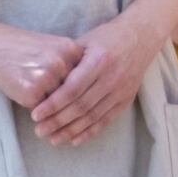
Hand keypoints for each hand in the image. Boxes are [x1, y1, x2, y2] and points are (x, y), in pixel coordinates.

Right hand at [0, 23, 84, 110]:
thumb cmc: (24, 49)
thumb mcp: (54, 47)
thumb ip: (72, 63)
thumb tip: (88, 91)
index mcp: (72, 49)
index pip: (86, 77)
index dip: (79, 86)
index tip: (74, 88)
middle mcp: (63, 62)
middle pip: (74, 92)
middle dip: (64, 99)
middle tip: (47, 90)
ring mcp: (48, 77)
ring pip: (58, 102)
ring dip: (50, 104)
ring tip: (33, 85)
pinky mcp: (32, 92)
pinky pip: (41, 108)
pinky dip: (34, 104)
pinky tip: (22, 89)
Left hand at [31, 12, 167, 145]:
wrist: (141, 36)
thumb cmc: (107, 37)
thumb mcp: (85, 42)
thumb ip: (67, 62)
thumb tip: (43, 83)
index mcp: (99, 60)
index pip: (73, 88)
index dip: (53, 104)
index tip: (36, 114)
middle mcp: (113, 77)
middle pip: (81, 106)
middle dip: (58, 121)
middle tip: (39, 130)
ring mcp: (122, 90)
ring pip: (93, 116)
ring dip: (71, 130)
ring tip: (52, 139)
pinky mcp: (127, 99)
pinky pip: (107, 120)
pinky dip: (90, 132)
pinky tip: (75, 140)